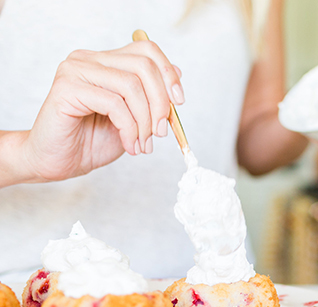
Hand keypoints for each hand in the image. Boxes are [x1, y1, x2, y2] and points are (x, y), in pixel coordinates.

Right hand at [20, 40, 182, 181]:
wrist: (57, 162)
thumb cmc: (92, 141)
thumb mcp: (134, 118)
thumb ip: (151, 96)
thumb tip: (178, 73)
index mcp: (105, 61)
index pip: (146, 50)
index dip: (169, 74)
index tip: (178, 103)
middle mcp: (88, 59)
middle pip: (143, 66)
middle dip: (160, 103)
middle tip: (161, 132)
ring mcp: (75, 70)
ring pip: (131, 86)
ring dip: (145, 121)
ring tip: (143, 144)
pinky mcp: (66, 88)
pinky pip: (114, 103)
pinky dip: (129, 128)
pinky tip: (129, 145)